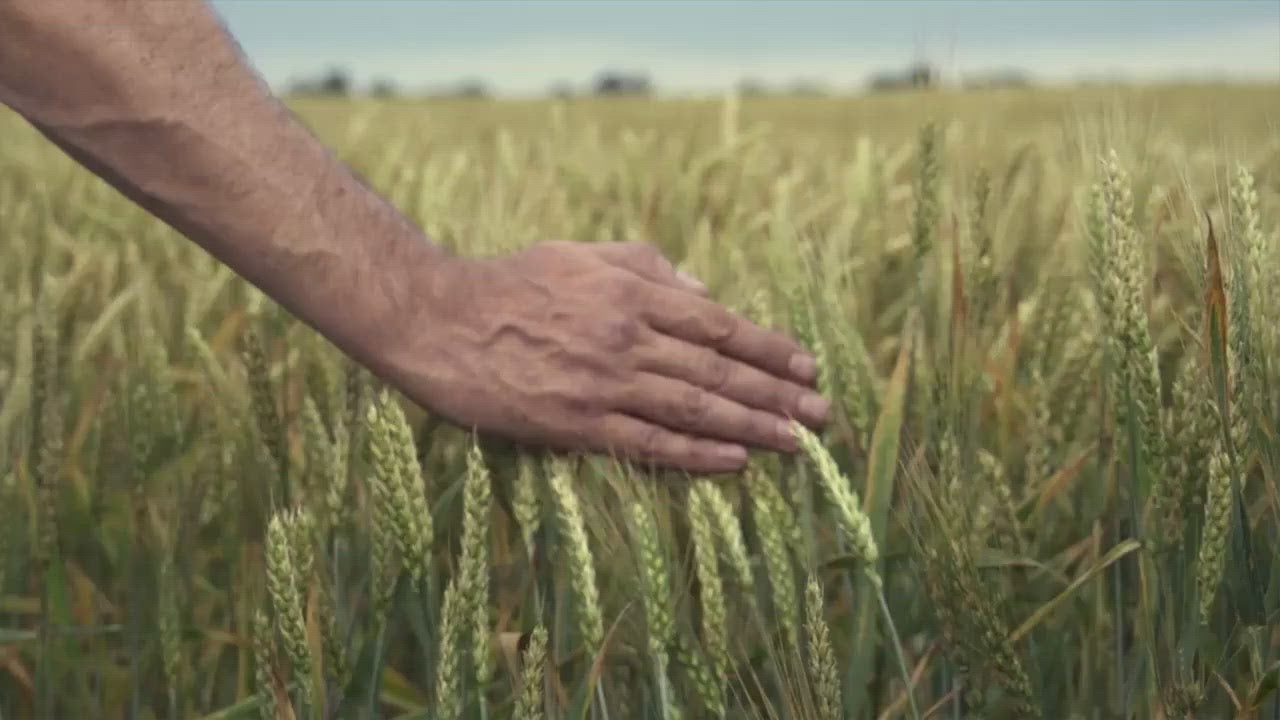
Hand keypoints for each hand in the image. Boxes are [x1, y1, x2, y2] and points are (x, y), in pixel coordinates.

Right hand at [375, 240, 830, 473]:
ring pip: (694, 409)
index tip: (807, 365)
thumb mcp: (584, 254)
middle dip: (778, 393)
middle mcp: (628, 337)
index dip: (769, 347)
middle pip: (719, 371)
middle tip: (823, 413)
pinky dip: (695, 455)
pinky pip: (648, 443)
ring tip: (797, 441)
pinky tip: (734, 463)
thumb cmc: (513, 282)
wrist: (440, 320)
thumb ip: (649, 266)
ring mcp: (603, 383)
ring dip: (752, 427)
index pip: (719, 325)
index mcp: (632, 293)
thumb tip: (705, 292)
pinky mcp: (576, 423)